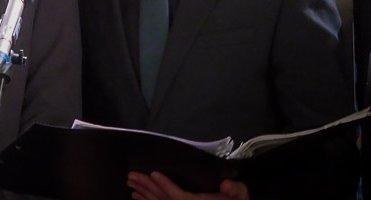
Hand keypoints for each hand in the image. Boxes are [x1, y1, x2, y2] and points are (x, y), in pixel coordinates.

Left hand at [127, 171, 248, 199]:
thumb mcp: (240, 197)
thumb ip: (235, 191)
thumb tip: (227, 184)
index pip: (179, 197)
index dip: (167, 186)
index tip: (154, 173)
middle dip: (148, 188)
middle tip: (131, 176)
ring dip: (143, 194)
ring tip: (130, 184)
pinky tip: (137, 196)